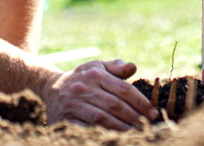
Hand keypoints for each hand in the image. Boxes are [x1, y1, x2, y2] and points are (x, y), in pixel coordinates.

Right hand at [42, 59, 157, 129]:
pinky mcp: (64, 119)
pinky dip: (100, 133)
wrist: (51, 87)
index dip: (140, 102)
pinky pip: (85, 128)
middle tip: (147, 125)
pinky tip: (112, 137)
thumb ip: (116, 67)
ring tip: (134, 133)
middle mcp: (83, 88)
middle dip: (134, 116)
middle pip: (114, 105)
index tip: (153, 112)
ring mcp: (73, 104)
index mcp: (95, 75)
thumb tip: (133, 67)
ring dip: (120, 127)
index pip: (123, 89)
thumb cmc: (82, 77)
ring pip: (101, 118)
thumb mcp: (97, 67)